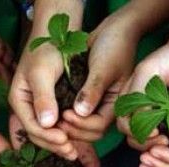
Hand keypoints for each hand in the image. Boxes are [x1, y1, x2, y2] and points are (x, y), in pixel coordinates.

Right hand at [8, 28, 75, 159]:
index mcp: (18, 100)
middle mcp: (26, 108)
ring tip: (74, 153)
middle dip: (54, 145)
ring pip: (46, 134)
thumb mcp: (43, 72)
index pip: (31, 127)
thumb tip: (47, 123)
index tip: (65, 140)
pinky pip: (54, 128)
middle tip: (72, 153)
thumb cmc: (47, 50)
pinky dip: (64, 136)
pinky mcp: (50, 108)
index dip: (48, 137)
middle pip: (37, 135)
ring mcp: (37, 109)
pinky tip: (76, 142)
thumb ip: (44, 98)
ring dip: (59, 145)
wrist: (56, 36)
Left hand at [59, 11, 138, 141]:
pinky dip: (64, 117)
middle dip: (73, 129)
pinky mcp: (84, 99)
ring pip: (81, 127)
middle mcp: (106, 109)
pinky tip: (52, 111)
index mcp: (116, 105)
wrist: (113, 31)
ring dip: (67, 126)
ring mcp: (95, 105)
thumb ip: (93, 90)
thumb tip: (80, 112)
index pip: (99, 126)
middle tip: (55, 120)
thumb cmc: (114, 46)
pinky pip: (74, 115)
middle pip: (90, 133)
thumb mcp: (104, 67)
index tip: (65, 114)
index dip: (81, 124)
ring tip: (52, 117)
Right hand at [117, 31, 168, 151]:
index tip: (155, 132)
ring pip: (149, 139)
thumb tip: (136, 122)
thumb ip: (138, 95)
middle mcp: (140, 108)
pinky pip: (167, 135)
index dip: (136, 132)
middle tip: (165, 141)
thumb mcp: (148, 71)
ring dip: (158, 144)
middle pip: (134, 136)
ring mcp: (157, 114)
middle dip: (147, 142)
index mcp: (130, 98)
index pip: (124, 124)